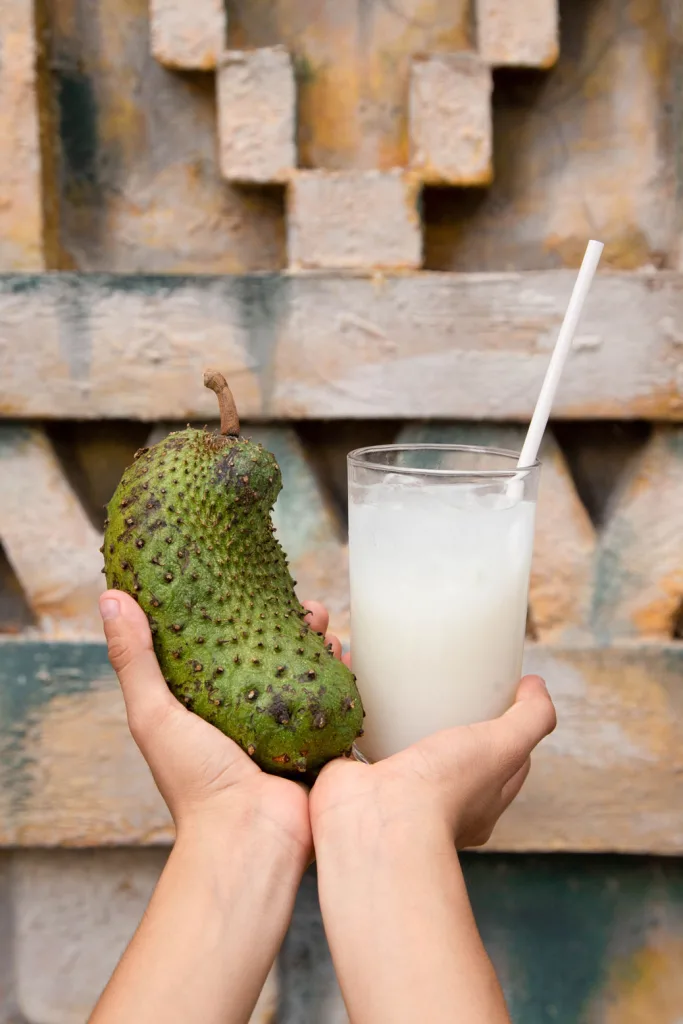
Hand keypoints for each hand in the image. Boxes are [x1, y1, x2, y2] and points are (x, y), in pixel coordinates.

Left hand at [99, 591, 335, 861]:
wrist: (250, 838)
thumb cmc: (195, 785)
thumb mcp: (154, 715)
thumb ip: (134, 659)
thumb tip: (112, 597)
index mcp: (212, 704)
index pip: (231, 644)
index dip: (245, 612)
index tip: (256, 588)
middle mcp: (252, 713)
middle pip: (278, 652)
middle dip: (295, 624)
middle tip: (307, 610)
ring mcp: (289, 728)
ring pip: (311, 671)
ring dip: (323, 646)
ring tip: (329, 633)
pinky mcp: (320, 743)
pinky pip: (338, 701)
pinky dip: (344, 678)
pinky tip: (348, 660)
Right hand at [310, 636, 555, 850]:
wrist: (377, 822)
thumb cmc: (446, 792)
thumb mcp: (504, 748)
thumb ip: (531, 719)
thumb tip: (536, 686)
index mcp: (478, 802)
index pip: (502, 758)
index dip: (503, 724)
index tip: (494, 692)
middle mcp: (435, 801)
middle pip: (448, 748)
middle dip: (443, 714)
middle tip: (436, 679)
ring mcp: (392, 791)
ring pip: (397, 744)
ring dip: (391, 713)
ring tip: (388, 675)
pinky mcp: (355, 778)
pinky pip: (354, 740)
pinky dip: (352, 714)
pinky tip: (350, 688)